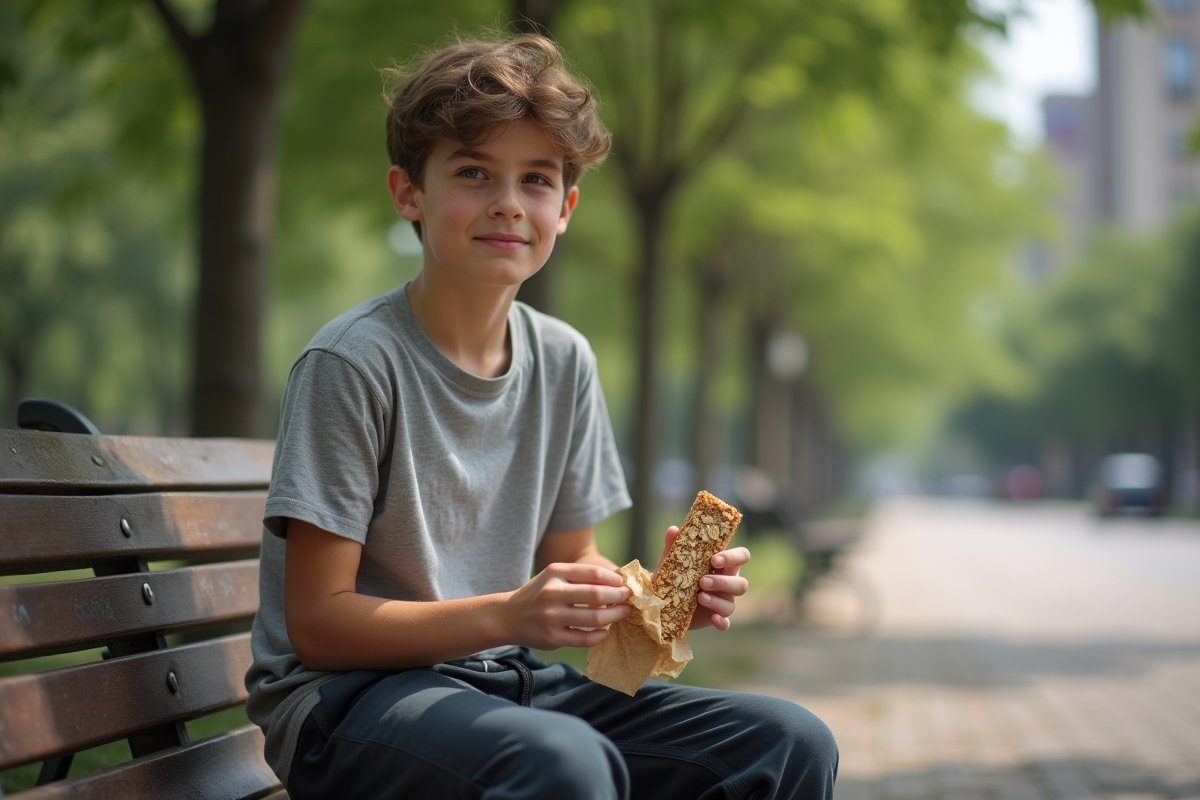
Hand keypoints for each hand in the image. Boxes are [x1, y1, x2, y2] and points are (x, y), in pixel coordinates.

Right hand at [504, 562, 631, 649]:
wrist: (508, 616)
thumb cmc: (538, 593)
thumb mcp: (553, 576)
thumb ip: (580, 576)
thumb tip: (617, 581)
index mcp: (555, 573)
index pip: (593, 573)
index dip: (615, 579)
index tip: (625, 584)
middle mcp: (553, 593)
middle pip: (597, 595)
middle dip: (619, 597)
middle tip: (630, 599)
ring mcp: (552, 617)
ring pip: (595, 619)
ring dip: (615, 616)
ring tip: (623, 614)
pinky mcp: (553, 638)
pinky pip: (585, 639)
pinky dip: (601, 635)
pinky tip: (606, 631)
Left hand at [654, 526, 750, 631]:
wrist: (661, 601)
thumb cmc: (672, 575)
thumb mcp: (670, 561)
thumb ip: (673, 546)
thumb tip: (673, 529)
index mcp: (722, 565)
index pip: (742, 557)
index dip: (733, 557)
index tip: (714, 559)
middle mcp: (727, 583)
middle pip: (741, 583)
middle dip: (723, 582)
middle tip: (702, 581)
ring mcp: (722, 602)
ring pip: (732, 603)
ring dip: (718, 600)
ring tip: (700, 597)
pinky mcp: (714, 619)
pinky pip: (725, 623)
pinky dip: (721, 621)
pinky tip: (712, 618)